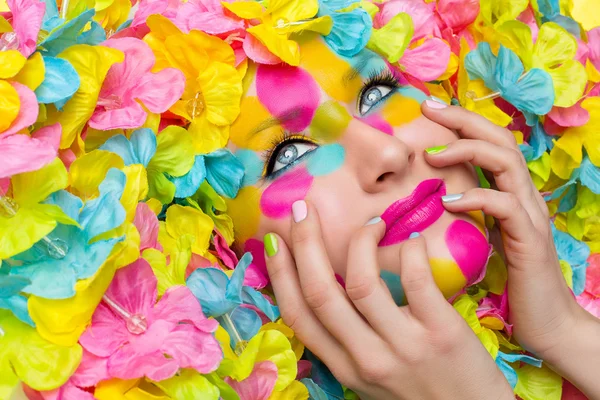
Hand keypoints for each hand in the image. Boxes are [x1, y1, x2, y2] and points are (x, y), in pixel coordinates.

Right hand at [263, 200, 513, 399]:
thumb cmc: (421, 393)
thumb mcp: (372, 378)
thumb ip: (349, 342)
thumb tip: (328, 291)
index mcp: (345, 367)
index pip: (299, 316)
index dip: (280, 274)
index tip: (274, 241)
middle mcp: (366, 357)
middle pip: (320, 292)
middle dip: (305, 244)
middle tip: (303, 209)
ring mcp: (404, 345)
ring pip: (362, 282)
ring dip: (360, 242)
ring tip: (372, 224)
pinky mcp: (441, 332)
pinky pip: (416, 278)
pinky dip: (409, 249)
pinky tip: (410, 238)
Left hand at [421, 101, 599, 394]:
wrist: (548, 322)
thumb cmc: (511, 283)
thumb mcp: (484, 239)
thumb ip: (467, 215)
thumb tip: (432, 199)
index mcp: (512, 193)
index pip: (491, 143)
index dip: (462, 122)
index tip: (427, 109)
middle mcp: (524, 197)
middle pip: (500, 140)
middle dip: (463, 120)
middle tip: (428, 109)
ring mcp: (530, 215)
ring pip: (506, 163)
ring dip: (466, 152)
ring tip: (432, 156)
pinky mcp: (530, 239)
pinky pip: (505, 206)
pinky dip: (475, 198)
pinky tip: (448, 202)